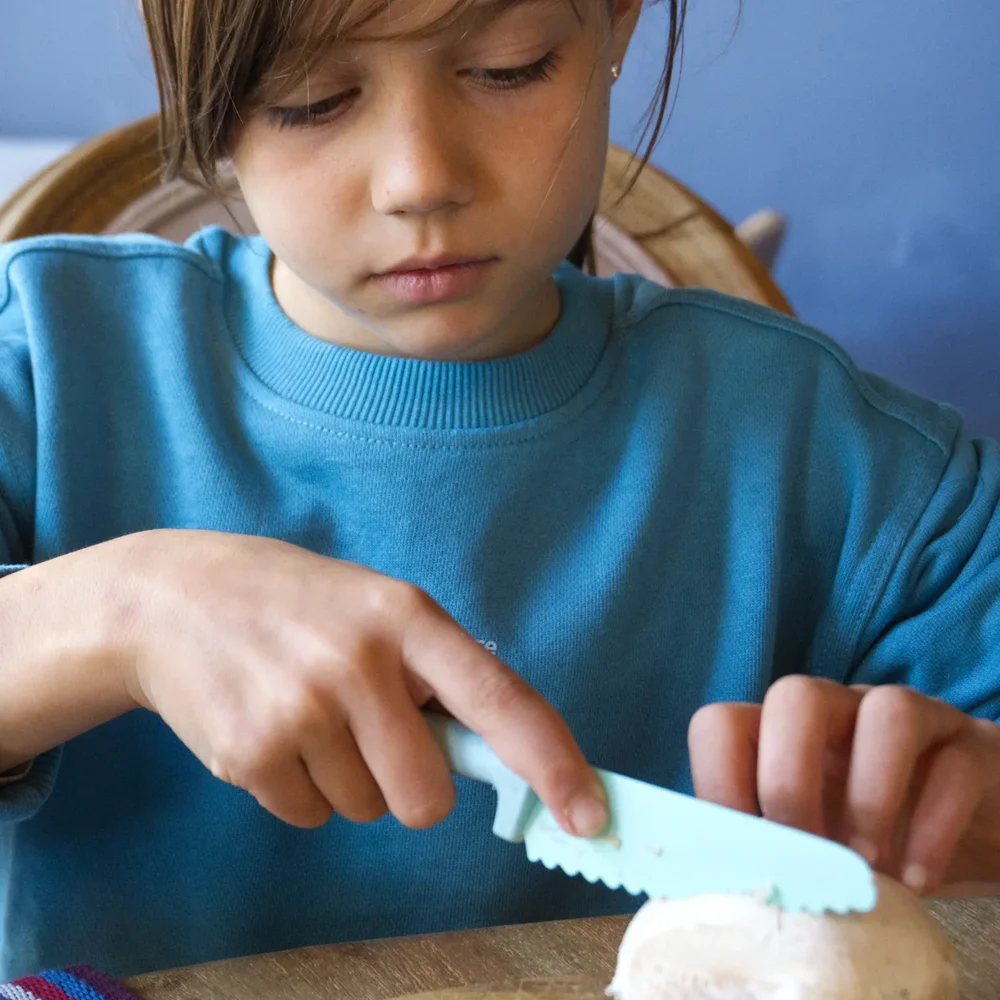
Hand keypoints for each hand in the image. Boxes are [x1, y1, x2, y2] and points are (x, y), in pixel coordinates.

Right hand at [116, 529, 607, 834]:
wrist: (172, 597)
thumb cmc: (294, 603)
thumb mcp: (374, 605)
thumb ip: (434, 669)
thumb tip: (495, 751)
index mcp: (406, 615)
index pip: (499, 698)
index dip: (552, 761)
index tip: (587, 813)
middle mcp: (358, 662)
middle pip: (428, 798)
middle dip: (411, 786)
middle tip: (370, 734)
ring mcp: (301, 710)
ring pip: (366, 811)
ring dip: (347, 779)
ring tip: (308, 712)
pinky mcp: (248, 754)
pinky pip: (310, 817)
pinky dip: (299, 789)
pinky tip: (271, 729)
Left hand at [688, 676, 999, 892]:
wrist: (968, 831)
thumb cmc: (869, 838)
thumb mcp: (812, 841)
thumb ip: (773, 848)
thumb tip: (728, 888)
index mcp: (783, 732)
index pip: (723, 722)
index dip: (717, 781)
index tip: (739, 856)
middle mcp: (840, 711)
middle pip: (795, 696)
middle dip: (790, 781)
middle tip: (806, 856)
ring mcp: (909, 718)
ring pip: (885, 711)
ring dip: (869, 796)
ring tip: (869, 867)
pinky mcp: (970, 747)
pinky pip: (954, 765)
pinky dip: (933, 826)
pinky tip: (919, 879)